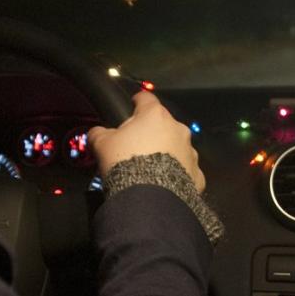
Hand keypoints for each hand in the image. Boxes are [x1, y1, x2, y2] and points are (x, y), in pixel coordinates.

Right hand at [88, 92, 205, 192]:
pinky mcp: (196, 173)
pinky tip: (164, 181)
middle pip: (162, 124)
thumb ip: (99, 133)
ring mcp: (190, 151)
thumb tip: (97, 132)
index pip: (146, 98)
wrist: (148, 197)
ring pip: (176, 146)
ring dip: (166, 152)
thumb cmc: (125, 162)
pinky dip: (176, 172)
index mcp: (155, 115)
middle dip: (151, 132)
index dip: (137, 101)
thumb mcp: (102, 144)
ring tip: (150, 167)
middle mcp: (177, 128)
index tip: (133, 105)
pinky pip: (185, 169)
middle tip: (135, 146)